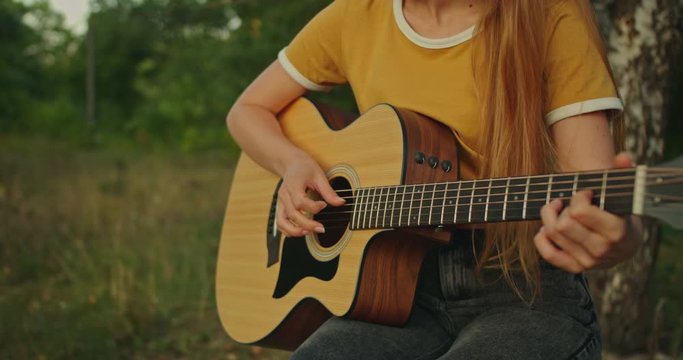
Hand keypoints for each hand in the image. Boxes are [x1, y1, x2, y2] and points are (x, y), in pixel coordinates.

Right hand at [276, 153, 344, 236]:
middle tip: (321, 228)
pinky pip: (280, 223)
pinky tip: (301, 231)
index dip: (313, 207)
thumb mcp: (319, 175)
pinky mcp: (281, 207)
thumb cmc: (304, 168)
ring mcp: (281, 202)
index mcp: (293, 185)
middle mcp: (284, 195)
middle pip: (292, 214)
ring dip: (294, 231)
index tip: (324, 205)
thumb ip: (328, 191)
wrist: (291, 164)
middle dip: (307, 224)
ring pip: (282, 222)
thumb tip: (340, 202)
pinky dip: (288, 230)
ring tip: (309, 232)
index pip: (300, 201)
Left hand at [534, 153, 641, 272]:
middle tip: (566, 200)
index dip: (578, 197)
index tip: (585, 193)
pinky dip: (541, 238)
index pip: (580, 212)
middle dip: (561, 206)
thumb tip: (622, 157)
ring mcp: (589, 261)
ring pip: (554, 234)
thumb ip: (623, 173)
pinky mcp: (576, 267)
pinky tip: (545, 227)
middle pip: (563, 224)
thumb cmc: (621, 212)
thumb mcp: (624, 194)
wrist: (625, 243)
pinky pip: (549, 254)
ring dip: (549, 217)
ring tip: (557, 208)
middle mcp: (602, 250)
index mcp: (617, 231)